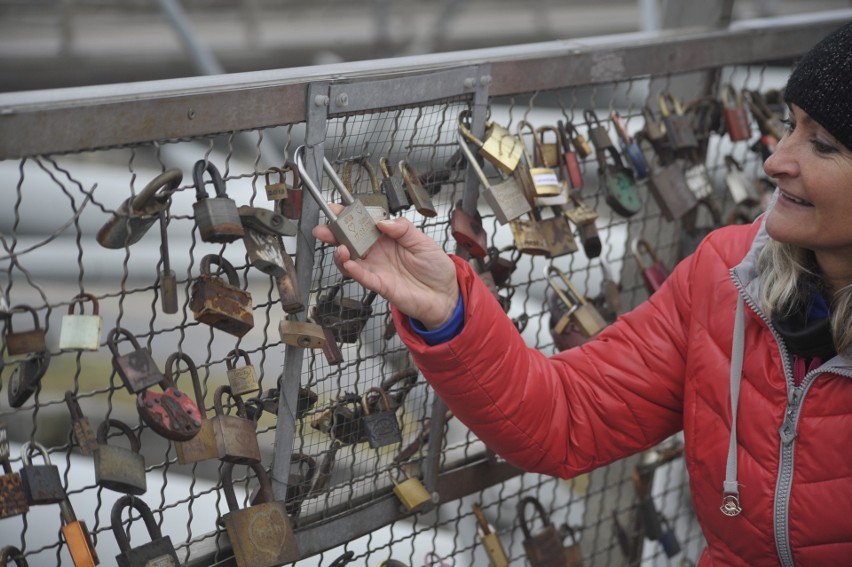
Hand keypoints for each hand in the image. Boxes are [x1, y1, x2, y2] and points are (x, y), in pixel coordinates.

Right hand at [312, 207, 458, 328]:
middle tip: (323, 229)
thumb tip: (382, 222)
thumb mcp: (423, 241)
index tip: (336, 208)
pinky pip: (363, 277)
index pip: (364, 223)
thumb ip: (403, 229)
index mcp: (387, 237)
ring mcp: (377, 268)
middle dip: (334, 234)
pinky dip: (353, 271)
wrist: (444, 294)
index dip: (349, 216)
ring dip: (341, 254)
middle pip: (350, 241)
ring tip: (341, 249)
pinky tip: (349, 264)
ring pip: (351, 261)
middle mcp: (378, 252)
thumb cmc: (435, 267)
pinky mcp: (380, 285)